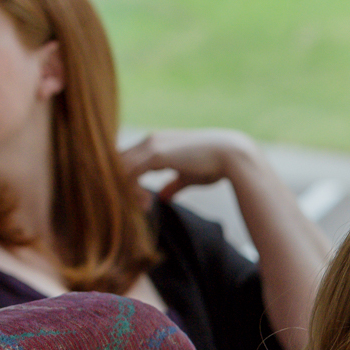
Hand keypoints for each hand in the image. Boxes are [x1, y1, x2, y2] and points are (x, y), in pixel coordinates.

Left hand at [119, 128, 259, 201]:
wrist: (231, 155)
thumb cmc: (214, 165)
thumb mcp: (188, 177)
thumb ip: (172, 185)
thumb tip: (163, 198)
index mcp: (156, 144)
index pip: (128, 161)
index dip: (128, 182)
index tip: (142, 202)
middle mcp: (150, 141)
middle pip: (117, 162)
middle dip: (121, 187)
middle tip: (136, 208)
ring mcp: (151, 145)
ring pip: (120, 167)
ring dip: (126, 191)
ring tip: (142, 208)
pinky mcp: (155, 154)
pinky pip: (130, 171)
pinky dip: (133, 189)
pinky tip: (147, 203)